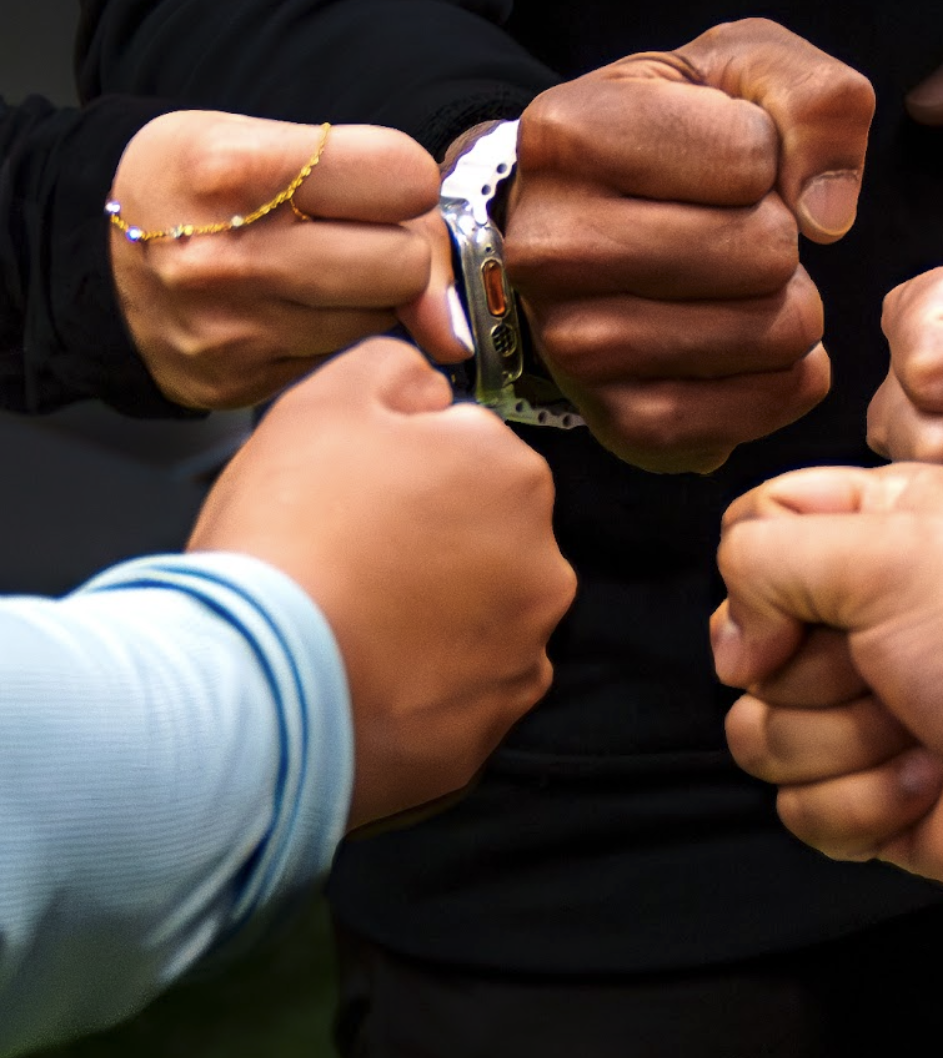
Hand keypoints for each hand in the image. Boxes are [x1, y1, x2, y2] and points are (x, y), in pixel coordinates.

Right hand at [110, 112, 472, 408]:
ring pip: (382, 320)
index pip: (408, 177)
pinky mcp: (239, 380)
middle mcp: (231, 256)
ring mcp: (234, 328)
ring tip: (311, 272)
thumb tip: (452, 317)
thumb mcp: (267, 145)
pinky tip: (290, 310)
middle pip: (403, 264)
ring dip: (368, 298)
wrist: (86, 254)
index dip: (405, 182)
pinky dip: (334, 335)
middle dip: (396, 249)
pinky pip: (343, 359)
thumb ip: (380, 199)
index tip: (376, 184)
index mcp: (238, 170)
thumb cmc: (192, 188)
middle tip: (347, 236)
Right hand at [187, 337, 575, 828]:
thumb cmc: (288, 536)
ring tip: (354, 619)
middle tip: (349, 557)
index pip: (466, 450)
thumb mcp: (325, 400)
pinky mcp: (498, 716)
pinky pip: (468, 682)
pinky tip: (372, 670)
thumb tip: (430, 387)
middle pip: (483, 532)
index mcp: (513, 473)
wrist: (255, 681)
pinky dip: (430, 677)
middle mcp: (543, 560)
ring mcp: (526, 645)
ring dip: (434, 609)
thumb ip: (395, 369)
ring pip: (480, 609)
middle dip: (430, 538)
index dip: (401, 467)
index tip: (355, 495)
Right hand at [497, 17, 873, 472]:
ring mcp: (579, 347)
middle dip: (779, 237)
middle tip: (730, 232)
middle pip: (766, 252)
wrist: (591, 234)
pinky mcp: (626, 422)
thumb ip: (815, 98)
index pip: (750, 156)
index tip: (716, 163)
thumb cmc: (675, 140)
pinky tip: (743, 339)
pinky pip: (772, 400)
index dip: (765, 156)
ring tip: (732, 285)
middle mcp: (551, 247)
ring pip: (777, 332)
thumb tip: (828, 216)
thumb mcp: (741, 74)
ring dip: (787, 303)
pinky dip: (788, 371)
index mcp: (566, 135)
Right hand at [716, 464, 942, 974]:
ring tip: (918, 728)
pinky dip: (864, 802)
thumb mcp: (890, 553)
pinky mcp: (863, 786)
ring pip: (757, 732)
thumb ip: (768, 556)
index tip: (807, 615)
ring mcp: (855, 704)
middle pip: (739, 648)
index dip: (757, 583)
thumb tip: (735, 643)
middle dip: (812, 676)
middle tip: (887, 670)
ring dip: (842, 743)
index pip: (746, 534)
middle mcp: (854, 611)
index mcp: (868, 528)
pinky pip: (796, 806)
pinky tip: (926, 782)